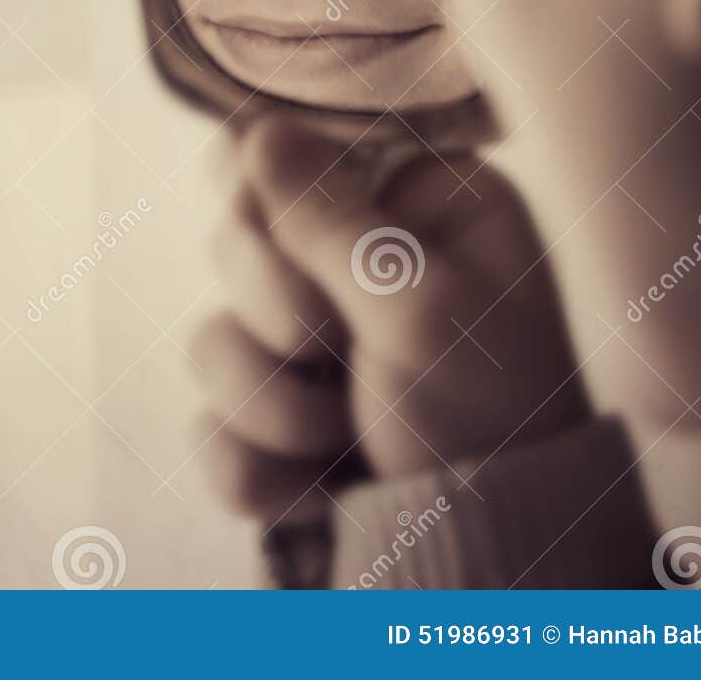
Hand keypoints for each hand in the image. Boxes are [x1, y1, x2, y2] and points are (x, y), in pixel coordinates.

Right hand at [190, 116, 590, 527]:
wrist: (490, 573)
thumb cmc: (489, 421)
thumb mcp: (419, 308)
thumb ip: (329, 216)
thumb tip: (256, 127)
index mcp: (416, 204)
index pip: (293, 148)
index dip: (264, 194)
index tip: (276, 231)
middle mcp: (362, 263)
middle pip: (235, 239)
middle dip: (277, 315)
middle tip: (330, 349)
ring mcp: (318, 348)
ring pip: (212, 338)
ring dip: (269, 402)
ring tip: (341, 436)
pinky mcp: (285, 427)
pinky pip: (209, 424)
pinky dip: (254, 467)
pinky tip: (315, 489)